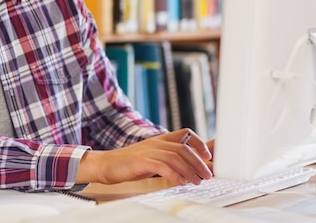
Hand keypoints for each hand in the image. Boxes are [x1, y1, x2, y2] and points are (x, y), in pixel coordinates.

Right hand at [76, 129, 212, 186]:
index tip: (208, 156)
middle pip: (184, 148)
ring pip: (175, 157)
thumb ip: (168, 159)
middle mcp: (156, 142)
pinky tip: (180, 182)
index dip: (199, 143)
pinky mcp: (140, 161)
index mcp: (160, 139)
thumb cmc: (130, 164)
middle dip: (199, 162)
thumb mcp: (152, 157)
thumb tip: (188, 168)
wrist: (107, 164)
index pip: (185, 133)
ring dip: (189, 170)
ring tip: (197, 181)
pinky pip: (161, 166)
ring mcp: (148, 151)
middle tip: (207, 175)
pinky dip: (174, 174)